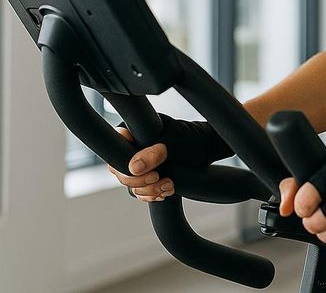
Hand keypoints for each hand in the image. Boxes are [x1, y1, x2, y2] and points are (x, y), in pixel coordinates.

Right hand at [108, 115, 233, 200]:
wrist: (208, 149)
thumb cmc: (193, 138)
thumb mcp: (175, 143)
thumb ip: (154, 153)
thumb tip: (134, 168)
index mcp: (134, 132)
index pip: (115, 150)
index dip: (124, 165)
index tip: (148, 171)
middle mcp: (133, 148)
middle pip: (120, 172)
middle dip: (139, 181)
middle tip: (159, 178)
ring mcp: (140, 163)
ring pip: (131, 185)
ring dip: (149, 190)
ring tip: (170, 185)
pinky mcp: (148, 176)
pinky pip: (141, 192)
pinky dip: (153, 195)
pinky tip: (167, 192)